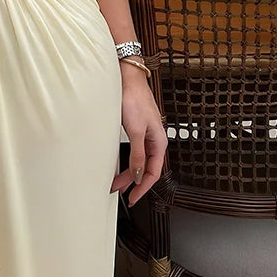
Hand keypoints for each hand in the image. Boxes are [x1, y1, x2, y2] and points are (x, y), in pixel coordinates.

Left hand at [111, 70, 167, 205]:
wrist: (127, 77)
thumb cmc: (134, 99)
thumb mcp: (135, 131)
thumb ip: (137, 154)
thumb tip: (139, 175)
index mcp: (159, 142)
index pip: (154, 173)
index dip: (143, 188)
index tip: (133, 198)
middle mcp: (154, 139)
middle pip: (146, 168)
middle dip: (133, 182)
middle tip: (120, 192)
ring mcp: (145, 133)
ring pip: (140, 159)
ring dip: (130, 171)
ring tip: (117, 181)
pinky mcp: (136, 127)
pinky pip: (135, 150)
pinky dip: (128, 159)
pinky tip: (121, 162)